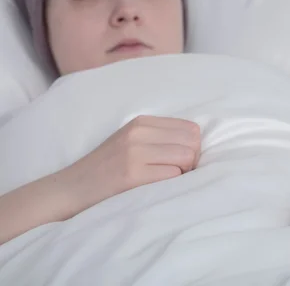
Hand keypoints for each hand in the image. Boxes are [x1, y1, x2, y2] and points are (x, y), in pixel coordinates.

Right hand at [62, 115, 200, 211]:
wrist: (71, 188)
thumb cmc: (107, 168)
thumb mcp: (132, 141)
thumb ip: (160, 137)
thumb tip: (197, 145)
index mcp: (141, 122)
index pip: (190, 128)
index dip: (193, 147)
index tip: (181, 161)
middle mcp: (139, 133)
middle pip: (192, 142)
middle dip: (192, 160)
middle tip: (178, 173)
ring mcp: (134, 152)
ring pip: (186, 157)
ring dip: (184, 173)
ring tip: (166, 180)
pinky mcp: (132, 174)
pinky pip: (173, 176)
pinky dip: (172, 184)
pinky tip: (157, 188)